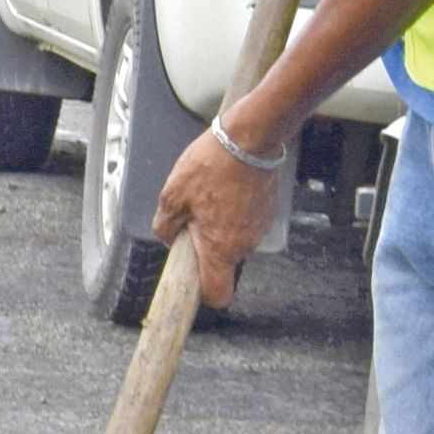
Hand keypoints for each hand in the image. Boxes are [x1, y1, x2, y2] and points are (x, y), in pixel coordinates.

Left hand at [150, 121, 286, 316]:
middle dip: (205, 245)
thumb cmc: (211, 166)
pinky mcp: (267, 212)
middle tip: (192, 215)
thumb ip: (166, 225)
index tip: (191, 277)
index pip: (218, 294)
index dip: (204, 293)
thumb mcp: (173, 194)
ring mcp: (259, 228)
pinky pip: (245, 222)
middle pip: (222, 262)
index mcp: (221, 249)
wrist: (250, 138)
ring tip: (209, 193)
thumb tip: (168, 238)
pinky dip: (234, 212)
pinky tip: (225, 187)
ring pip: (233, 239)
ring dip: (219, 225)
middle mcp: (245, 245)